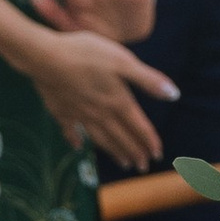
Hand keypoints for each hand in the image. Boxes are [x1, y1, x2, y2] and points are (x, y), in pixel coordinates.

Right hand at [26, 27, 176, 173]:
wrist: (45, 56)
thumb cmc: (86, 54)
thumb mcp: (123, 61)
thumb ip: (148, 79)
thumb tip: (174, 95)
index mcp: (118, 101)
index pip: (139, 126)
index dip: (150, 141)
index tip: (157, 154)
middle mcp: (100, 113)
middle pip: (121, 137)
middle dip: (134, 153)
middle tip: (142, 167)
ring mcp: (79, 114)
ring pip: (100, 139)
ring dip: (113, 152)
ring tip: (123, 163)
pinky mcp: (60, 111)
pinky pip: (71, 131)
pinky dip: (76, 140)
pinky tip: (78, 146)